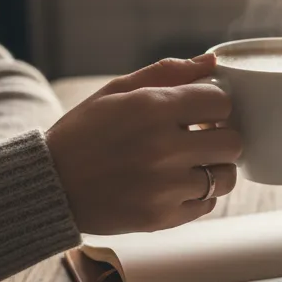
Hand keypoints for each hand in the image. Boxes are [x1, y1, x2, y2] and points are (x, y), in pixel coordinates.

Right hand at [46, 55, 242, 234]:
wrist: (49, 185)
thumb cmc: (84, 133)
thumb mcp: (116, 91)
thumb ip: (166, 73)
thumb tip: (212, 62)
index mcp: (151, 109)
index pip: (221, 101)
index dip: (214, 105)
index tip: (202, 111)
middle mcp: (163, 149)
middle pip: (233, 141)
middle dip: (220, 136)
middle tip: (200, 138)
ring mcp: (164, 187)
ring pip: (227, 177)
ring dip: (215, 168)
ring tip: (190, 163)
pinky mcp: (161, 218)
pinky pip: (208, 204)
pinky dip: (199, 195)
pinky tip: (175, 185)